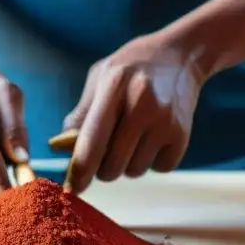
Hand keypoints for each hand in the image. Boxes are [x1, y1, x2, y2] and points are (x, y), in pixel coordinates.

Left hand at [64, 34, 204, 193]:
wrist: (181, 55)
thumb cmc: (132, 66)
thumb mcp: (100, 77)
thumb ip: (81, 112)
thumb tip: (62, 147)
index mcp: (114, 87)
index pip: (91, 141)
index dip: (79, 171)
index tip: (72, 188)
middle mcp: (141, 105)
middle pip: (112, 166)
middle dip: (103, 168)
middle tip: (106, 151)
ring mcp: (165, 121)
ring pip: (135, 171)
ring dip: (128, 163)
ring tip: (132, 137)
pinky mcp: (182, 134)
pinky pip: (160, 168)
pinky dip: (153, 161)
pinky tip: (153, 137)